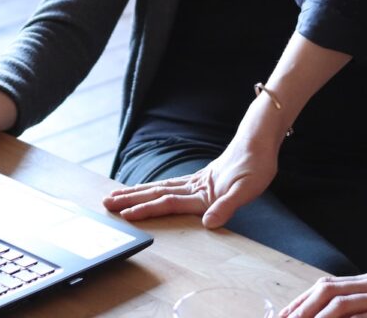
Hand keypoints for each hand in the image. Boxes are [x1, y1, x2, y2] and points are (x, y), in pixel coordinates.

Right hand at [103, 133, 277, 228]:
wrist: (259, 142)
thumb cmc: (255, 166)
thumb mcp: (246, 190)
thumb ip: (226, 206)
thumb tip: (209, 224)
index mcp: (202, 192)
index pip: (168, 202)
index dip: (147, 210)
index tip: (126, 215)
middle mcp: (195, 185)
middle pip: (156, 193)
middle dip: (131, 199)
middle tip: (107, 202)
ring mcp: (196, 181)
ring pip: (160, 187)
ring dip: (138, 192)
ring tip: (118, 195)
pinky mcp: (202, 178)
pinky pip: (171, 185)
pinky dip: (155, 188)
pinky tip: (151, 190)